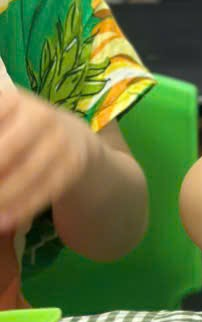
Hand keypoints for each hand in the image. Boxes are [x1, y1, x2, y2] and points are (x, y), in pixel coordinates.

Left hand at [0, 86, 95, 234]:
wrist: (72, 139)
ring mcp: (61, 140)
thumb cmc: (18, 132)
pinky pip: (46, 189)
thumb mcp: (1, 122)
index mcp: (14, 100)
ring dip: (4, 196)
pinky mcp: (73, 164)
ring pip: (27, 173)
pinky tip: (3, 221)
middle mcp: (41, 115)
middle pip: (8, 149)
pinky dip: (23, 207)